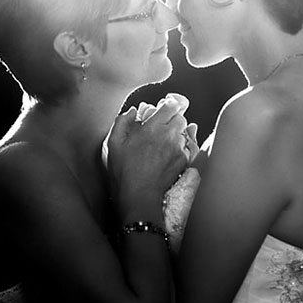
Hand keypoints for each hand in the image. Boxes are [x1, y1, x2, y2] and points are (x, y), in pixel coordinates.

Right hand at [107, 97, 189, 220]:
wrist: (139, 195)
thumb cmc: (124, 171)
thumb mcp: (114, 144)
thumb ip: (122, 122)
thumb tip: (132, 112)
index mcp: (152, 128)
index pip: (170, 107)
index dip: (167, 107)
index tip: (163, 110)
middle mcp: (169, 135)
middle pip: (181, 118)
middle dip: (173, 120)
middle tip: (162, 128)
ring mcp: (179, 148)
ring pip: (185, 133)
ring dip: (177, 134)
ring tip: (164, 143)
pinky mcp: (184, 160)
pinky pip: (188, 147)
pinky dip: (181, 147)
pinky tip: (169, 154)